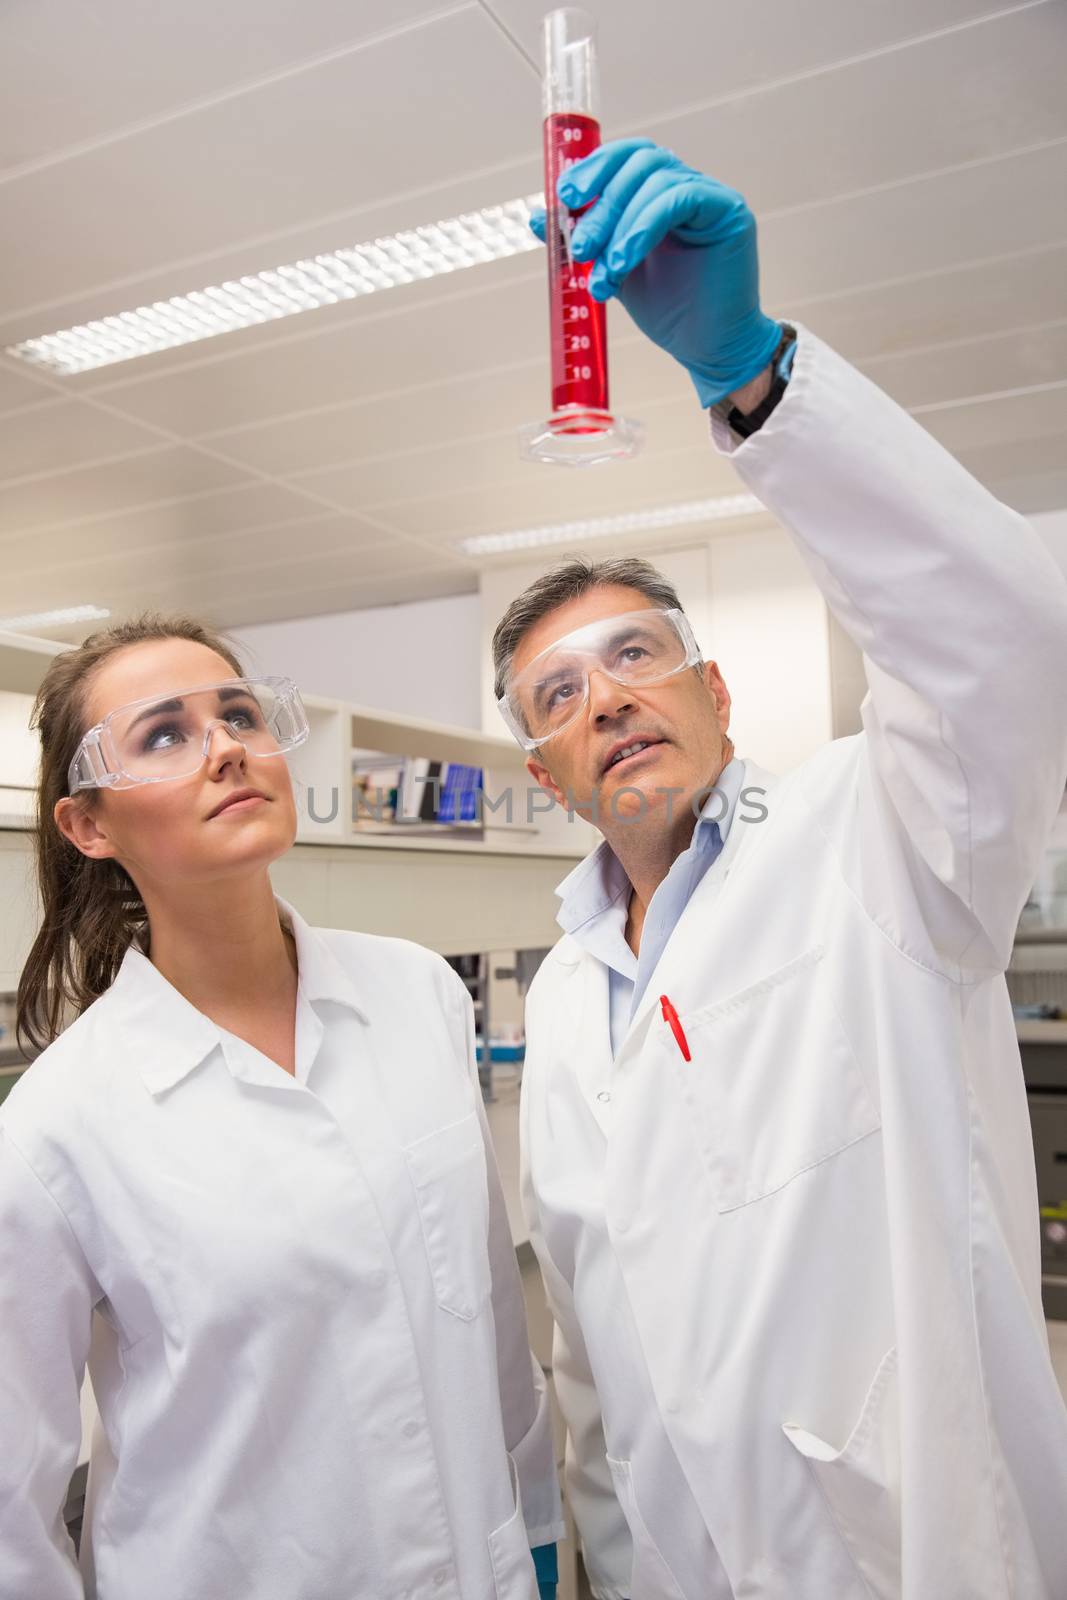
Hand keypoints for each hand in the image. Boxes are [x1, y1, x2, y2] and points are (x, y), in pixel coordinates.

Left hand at [530, 139, 780, 406]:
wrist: (706, 349)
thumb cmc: (668, 310)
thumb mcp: (612, 269)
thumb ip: (583, 241)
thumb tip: (536, 218)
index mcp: (658, 192)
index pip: (624, 157)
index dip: (592, 169)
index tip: (564, 198)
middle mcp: (685, 185)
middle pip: (638, 162)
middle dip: (601, 203)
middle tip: (580, 246)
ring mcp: (709, 194)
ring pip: (655, 181)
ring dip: (620, 225)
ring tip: (605, 270)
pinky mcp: (728, 210)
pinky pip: (680, 199)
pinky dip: (644, 228)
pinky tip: (625, 262)